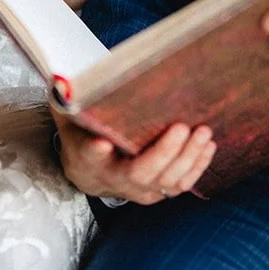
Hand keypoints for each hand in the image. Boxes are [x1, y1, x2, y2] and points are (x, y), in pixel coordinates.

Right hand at [51, 107, 214, 203]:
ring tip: (203, 132)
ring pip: (167, 181)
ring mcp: (140, 189)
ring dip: (189, 158)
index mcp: (89, 159)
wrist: (91, 171)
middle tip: (182, 127)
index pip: (90, 156)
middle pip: (141, 173)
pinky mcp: (159, 190)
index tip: (102, 143)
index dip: (96, 151)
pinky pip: (181, 184)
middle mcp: (116, 179)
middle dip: (164, 153)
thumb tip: (60, 79)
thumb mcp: (68, 116)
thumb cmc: (83, 135)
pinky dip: (198, 166)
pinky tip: (208, 145)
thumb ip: (65, 98)